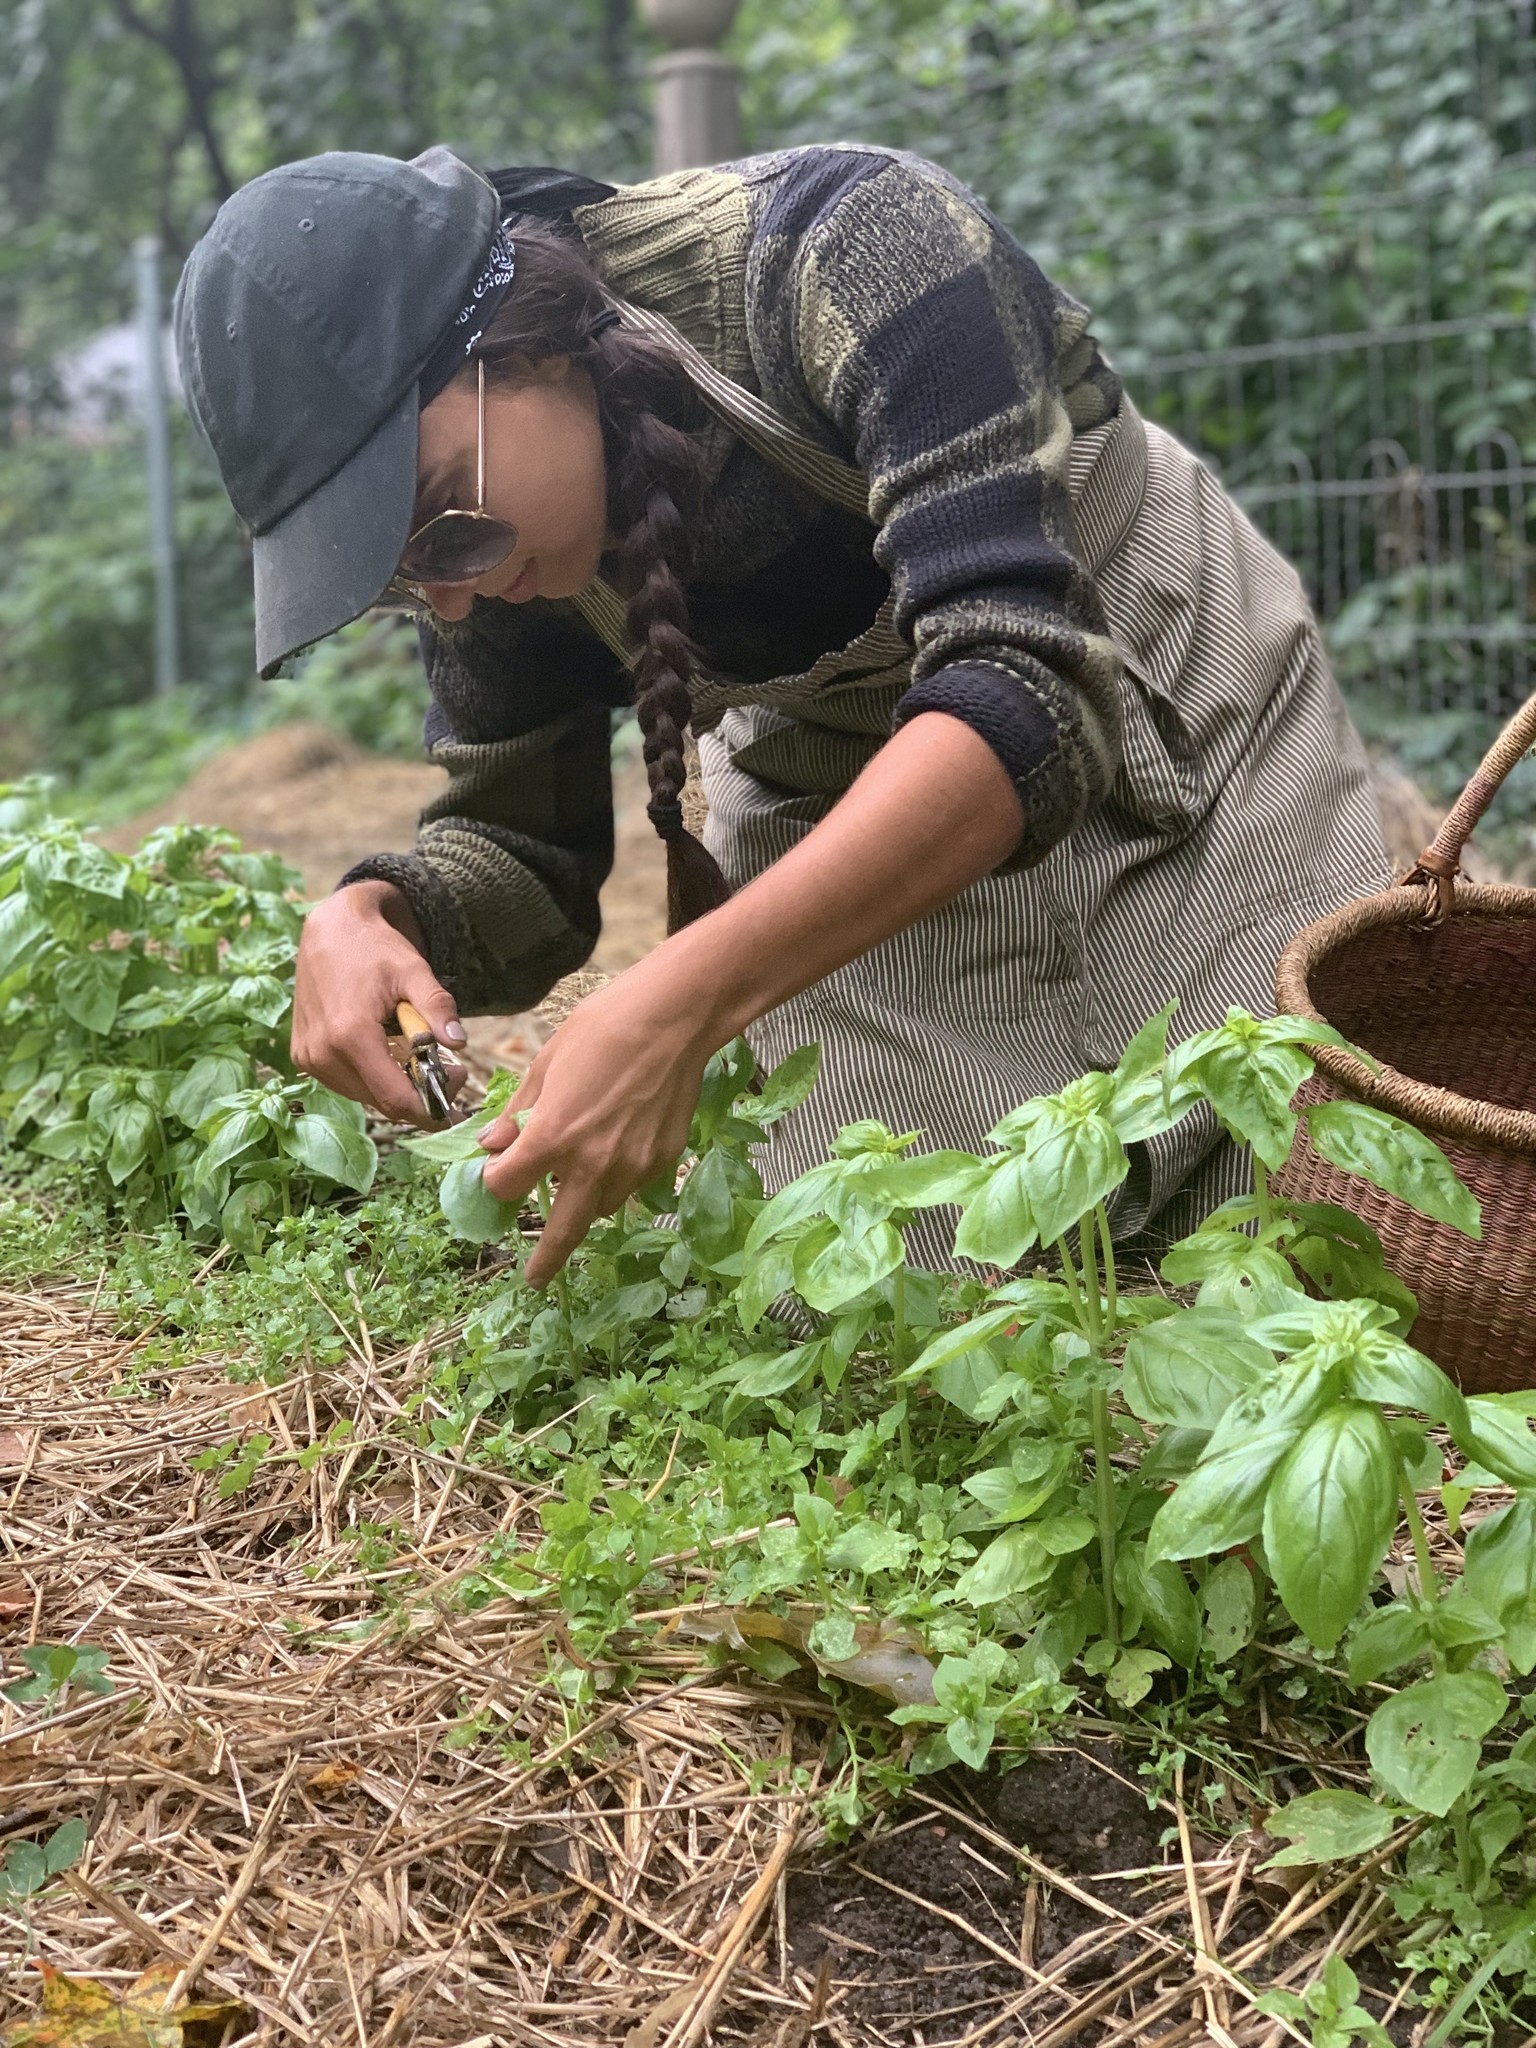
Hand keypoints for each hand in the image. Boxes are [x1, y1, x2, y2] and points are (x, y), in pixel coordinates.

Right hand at [292, 880, 466, 1125]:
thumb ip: (437, 1007)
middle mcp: (322, 1053)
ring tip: (414, 1052)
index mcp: (350, 1035)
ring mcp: (308, 1057)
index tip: (457, 1081)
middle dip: (419, 1093)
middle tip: (445, 1066)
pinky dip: (372, 1076)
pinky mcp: (302, 1056)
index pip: (395, 1098)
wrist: (332, 929)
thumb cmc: (375, 948)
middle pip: (382, 1102)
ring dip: (395, 1085)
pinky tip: (385, 1049)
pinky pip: (346, 1084)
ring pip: (365, 1096)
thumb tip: (460, 1042)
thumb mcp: (414, 971)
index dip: (432, 1103)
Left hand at [479, 712, 1021, 1284]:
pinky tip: (619, 1150)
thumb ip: (518, 1114)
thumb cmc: (603, 1027)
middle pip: (561, 1231)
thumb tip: (491, 1146)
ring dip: (584, 1207)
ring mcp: (633, 1167)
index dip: (495, 1182)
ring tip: (578, 1186)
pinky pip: (634, 1185)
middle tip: (535, 1278)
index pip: (506, 1186)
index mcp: (551, 1139)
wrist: (677, 1015)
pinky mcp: (665, 1160)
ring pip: (601, 1209)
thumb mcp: (546, 1064)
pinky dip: (620, 1180)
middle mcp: (591, 1164)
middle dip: (545, 1259)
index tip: (496, 1175)